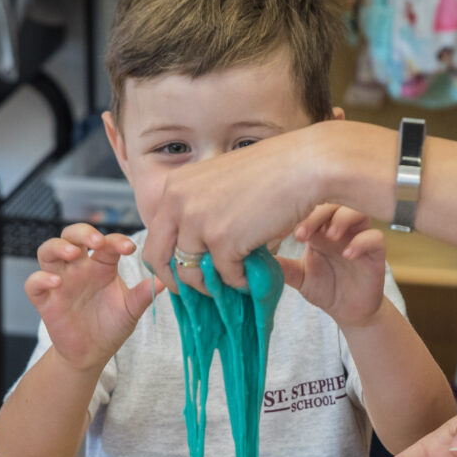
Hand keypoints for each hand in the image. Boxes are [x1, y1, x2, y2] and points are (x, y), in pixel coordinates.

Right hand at [24, 224, 159, 371]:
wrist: (92, 354)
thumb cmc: (111, 327)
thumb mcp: (131, 310)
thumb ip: (144, 294)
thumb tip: (166, 280)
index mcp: (101, 266)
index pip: (106, 243)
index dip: (116, 240)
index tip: (130, 248)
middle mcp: (79, 268)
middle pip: (72, 236)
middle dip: (82, 232)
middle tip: (97, 241)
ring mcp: (60, 282)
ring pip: (48, 251)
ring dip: (58, 247)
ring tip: (73, 254)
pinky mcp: (45, 300)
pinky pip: (34, 283)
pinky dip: (41, 278)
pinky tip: (56, 282)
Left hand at [143, 125, 328, 291]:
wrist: (301, 166)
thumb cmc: (269, 172)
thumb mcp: (218, 183)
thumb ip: (198, 209)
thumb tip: (191, 247)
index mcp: (174, 186)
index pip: (154, 234)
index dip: (164, 260)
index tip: (179, 273)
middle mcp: (178, 203)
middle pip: (158, 257)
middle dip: (175, 281)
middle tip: (197, 290)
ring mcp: (198, 222)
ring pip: (190, 273)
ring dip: (211, 285)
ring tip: (231, 282)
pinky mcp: (223, 241)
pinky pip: (225, 276)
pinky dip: (240, 281)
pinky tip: (252, 275)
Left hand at [281, 205, 386, 326]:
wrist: (350, 311)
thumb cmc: (325, 288)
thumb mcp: (298, 277)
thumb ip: (282, 267)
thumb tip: (252, 260)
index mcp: (319, 229)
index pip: (310, 207)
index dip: (297, 213)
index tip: (282, 231)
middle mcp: (340, 228)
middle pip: (333, 202)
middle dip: (317, 214)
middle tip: (301, 233)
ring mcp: (359, 238)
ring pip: (357, 212)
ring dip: (342, 219)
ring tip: (329, 236)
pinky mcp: (375, 253)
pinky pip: (375, 237)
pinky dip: (361, 242)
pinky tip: (347, 254)